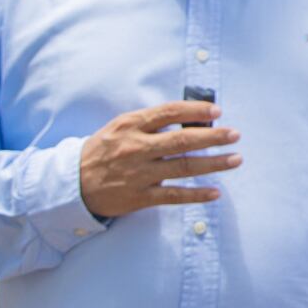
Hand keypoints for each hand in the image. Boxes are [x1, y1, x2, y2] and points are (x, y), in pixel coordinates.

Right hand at [78, 101, 240, 217]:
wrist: (71, 183)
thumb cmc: (103, 150)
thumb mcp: (121, 127)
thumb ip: (151, 122)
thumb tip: (191, 119)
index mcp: (131, 125)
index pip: (169, 112)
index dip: (196, 110)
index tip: (217, 112)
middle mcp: (136, 147)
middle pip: (182, 140)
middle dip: (213, 137)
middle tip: (235, 134)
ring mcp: (139, 173)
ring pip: (183, 167)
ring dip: (213, 164)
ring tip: (235, 159)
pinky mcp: (139, 197)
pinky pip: (173, 195)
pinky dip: (196, 195)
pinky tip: (215, 192)